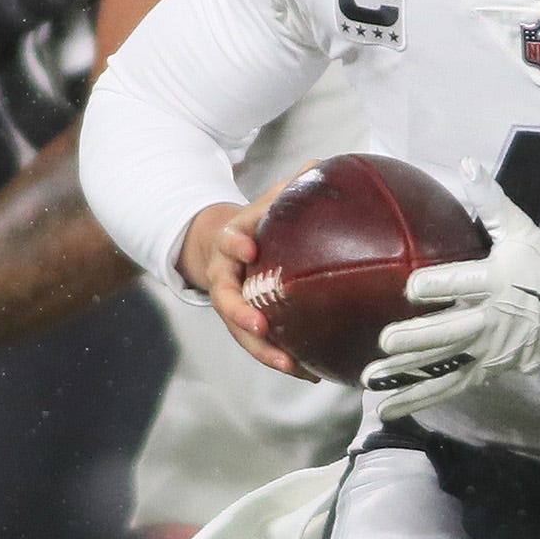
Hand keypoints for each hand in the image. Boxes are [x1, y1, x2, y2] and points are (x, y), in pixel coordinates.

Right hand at [182, 172, 316, 379]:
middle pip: (226, 299)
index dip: (235, 242)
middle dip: (241, 314)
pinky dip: (285, 360)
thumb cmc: (252, 225)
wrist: (219, 249)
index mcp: (230, 242)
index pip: (228, 239)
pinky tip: (313, 374)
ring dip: (264, 351)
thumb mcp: (264, 205)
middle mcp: (226, 277)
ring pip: (242, 332)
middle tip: (260, 326)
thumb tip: (320, 164)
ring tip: (290, 364)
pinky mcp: (246, 325)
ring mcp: (233, 305)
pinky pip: (262, 346)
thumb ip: (287, 191)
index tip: (248, 246)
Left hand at [366, 164, 539, 420]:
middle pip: (449, 332)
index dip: (436, 285)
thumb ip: (491, 201)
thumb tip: (468, 164)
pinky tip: (388, 407)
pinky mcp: (485, 370)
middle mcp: (491, 319)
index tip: (410, 286)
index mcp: (497, 281)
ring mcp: (487, 350)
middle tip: (385, 341)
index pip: (462, 283)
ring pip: (443, 365)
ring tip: (371, 379)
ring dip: (406, 375)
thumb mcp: (522, 231)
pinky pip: (449, 386)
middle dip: (417, 339)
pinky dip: (419, 398)